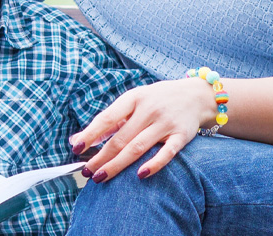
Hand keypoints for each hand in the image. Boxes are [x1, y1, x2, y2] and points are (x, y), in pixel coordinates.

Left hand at [71, 77, 215, 181]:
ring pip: (138, 147)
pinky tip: (140, 175)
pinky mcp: (181, 135)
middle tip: (87, 172)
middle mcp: (149, 109)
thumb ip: (109, 121)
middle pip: (121, 137)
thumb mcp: (134, 102)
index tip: (76, 148)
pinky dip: (153, 164)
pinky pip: (167, 153)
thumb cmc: (157, 100)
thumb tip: (77, 140)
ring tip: (101, 176)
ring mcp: (166, 122)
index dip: (91, 133)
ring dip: (117, 164)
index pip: (108, 117)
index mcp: (134, 98)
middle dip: (101, 156)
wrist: (196, 95)